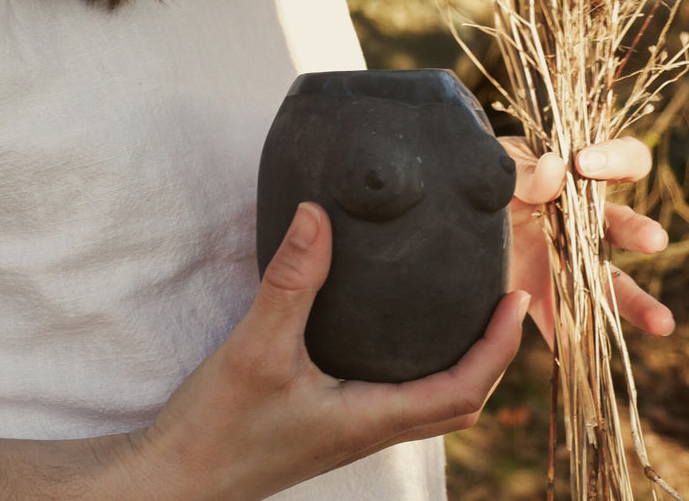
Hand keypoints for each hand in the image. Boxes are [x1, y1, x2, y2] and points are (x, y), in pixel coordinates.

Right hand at [131, 203, 531, 500]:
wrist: (173, 481)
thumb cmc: (216, 431)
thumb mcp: (257, 349)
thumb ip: (290, 281)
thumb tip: (317, 214)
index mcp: (369, 419)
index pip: (461, 390)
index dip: (497, 348)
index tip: (516, 300)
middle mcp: (368, 428)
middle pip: (457, 402)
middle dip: (490, 356)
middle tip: (501, 303)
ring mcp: (348, 428)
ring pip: (427, 402)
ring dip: (460, 362)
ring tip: (463, 311)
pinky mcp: (325, 420)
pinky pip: (392, 395)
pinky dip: (416, 364)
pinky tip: (391, 329)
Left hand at [500, 136, 674, 344]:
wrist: (456, 213)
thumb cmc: (492, 177)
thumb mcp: (503, 164)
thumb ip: (526, 170)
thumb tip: (556, 168)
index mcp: (582, 181)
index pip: (626, 162)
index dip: (617, 159)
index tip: (586, 164)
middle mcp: (585, 223)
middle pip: (625, 226)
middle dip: (639, 232)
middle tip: (653, 240)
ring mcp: (569, 262)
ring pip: (610, 284)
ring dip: (636, 303)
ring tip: (663, 323)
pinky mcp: (543, 294)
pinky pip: (562, 321)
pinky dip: (572, 338)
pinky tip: (587, 358)